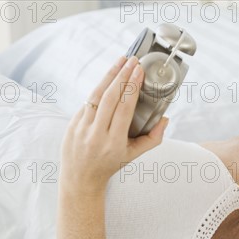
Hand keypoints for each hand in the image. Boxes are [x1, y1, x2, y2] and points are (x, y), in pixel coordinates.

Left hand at [59, 55, 168, 194]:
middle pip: (110, 98)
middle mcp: (96, 134)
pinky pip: (88, 101)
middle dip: (122, 76)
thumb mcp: (134, 156)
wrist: (81, 178)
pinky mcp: (72, 123)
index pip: (124, 109)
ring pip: (96, 95)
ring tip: (121, 61)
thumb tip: (165, 119)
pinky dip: (99, 87)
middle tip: (133, 61)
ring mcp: (81, 128)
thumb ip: (153, 139)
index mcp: (114, 142)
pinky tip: (109, 77)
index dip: (132, 88)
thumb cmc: (110, 165)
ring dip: (109, 75)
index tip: (139, 71)